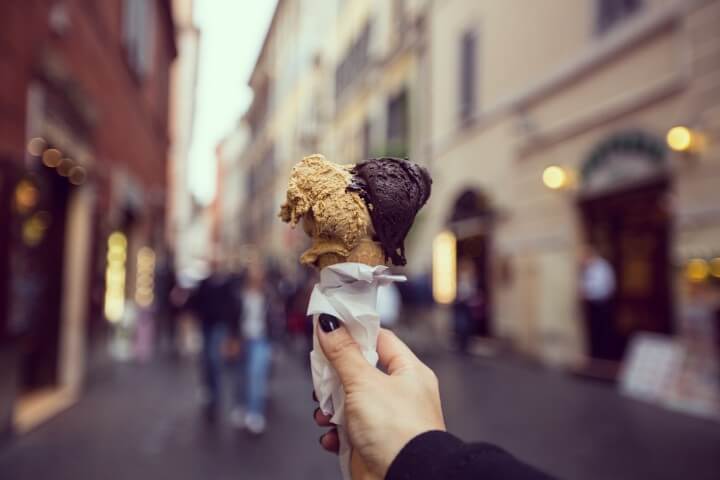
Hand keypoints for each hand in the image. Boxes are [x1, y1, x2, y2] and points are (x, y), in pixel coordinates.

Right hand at [313, 321, 445, 477]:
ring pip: (348, 401)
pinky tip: (332, 435)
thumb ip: (343, 352)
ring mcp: (385, 420)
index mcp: (408, 372)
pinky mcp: (372, 443)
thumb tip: (329, 325)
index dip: (354, 332)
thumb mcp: (364, 382)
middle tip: (322, 377)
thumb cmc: (400, 433)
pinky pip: (346, 430)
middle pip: (359, 370)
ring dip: (329, 407)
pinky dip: (334, 432)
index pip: (379, 339)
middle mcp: (400, 394)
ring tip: (324, 412)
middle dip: (335, 376)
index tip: (330, 328)